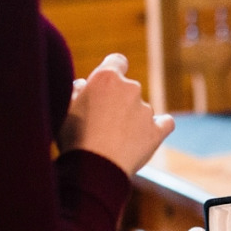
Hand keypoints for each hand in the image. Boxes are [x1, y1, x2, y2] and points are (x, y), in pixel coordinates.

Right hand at [60, 54, 172, 174]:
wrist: (94, 168)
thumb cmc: (74, 137)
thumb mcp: (64, 108)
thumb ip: (76, 91)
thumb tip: (83, 85)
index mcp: (106, 77)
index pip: (117, 61)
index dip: (112, 70)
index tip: (106, 83)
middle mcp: (130, 88)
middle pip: (128, 88)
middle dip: (118, 101)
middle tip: (101, 122)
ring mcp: (146, 110)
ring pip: (141, 109)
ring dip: (132, 119)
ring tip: (114, 141)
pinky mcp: (157, 131)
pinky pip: (165, 123)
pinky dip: (158, 127)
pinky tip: (148, 136)